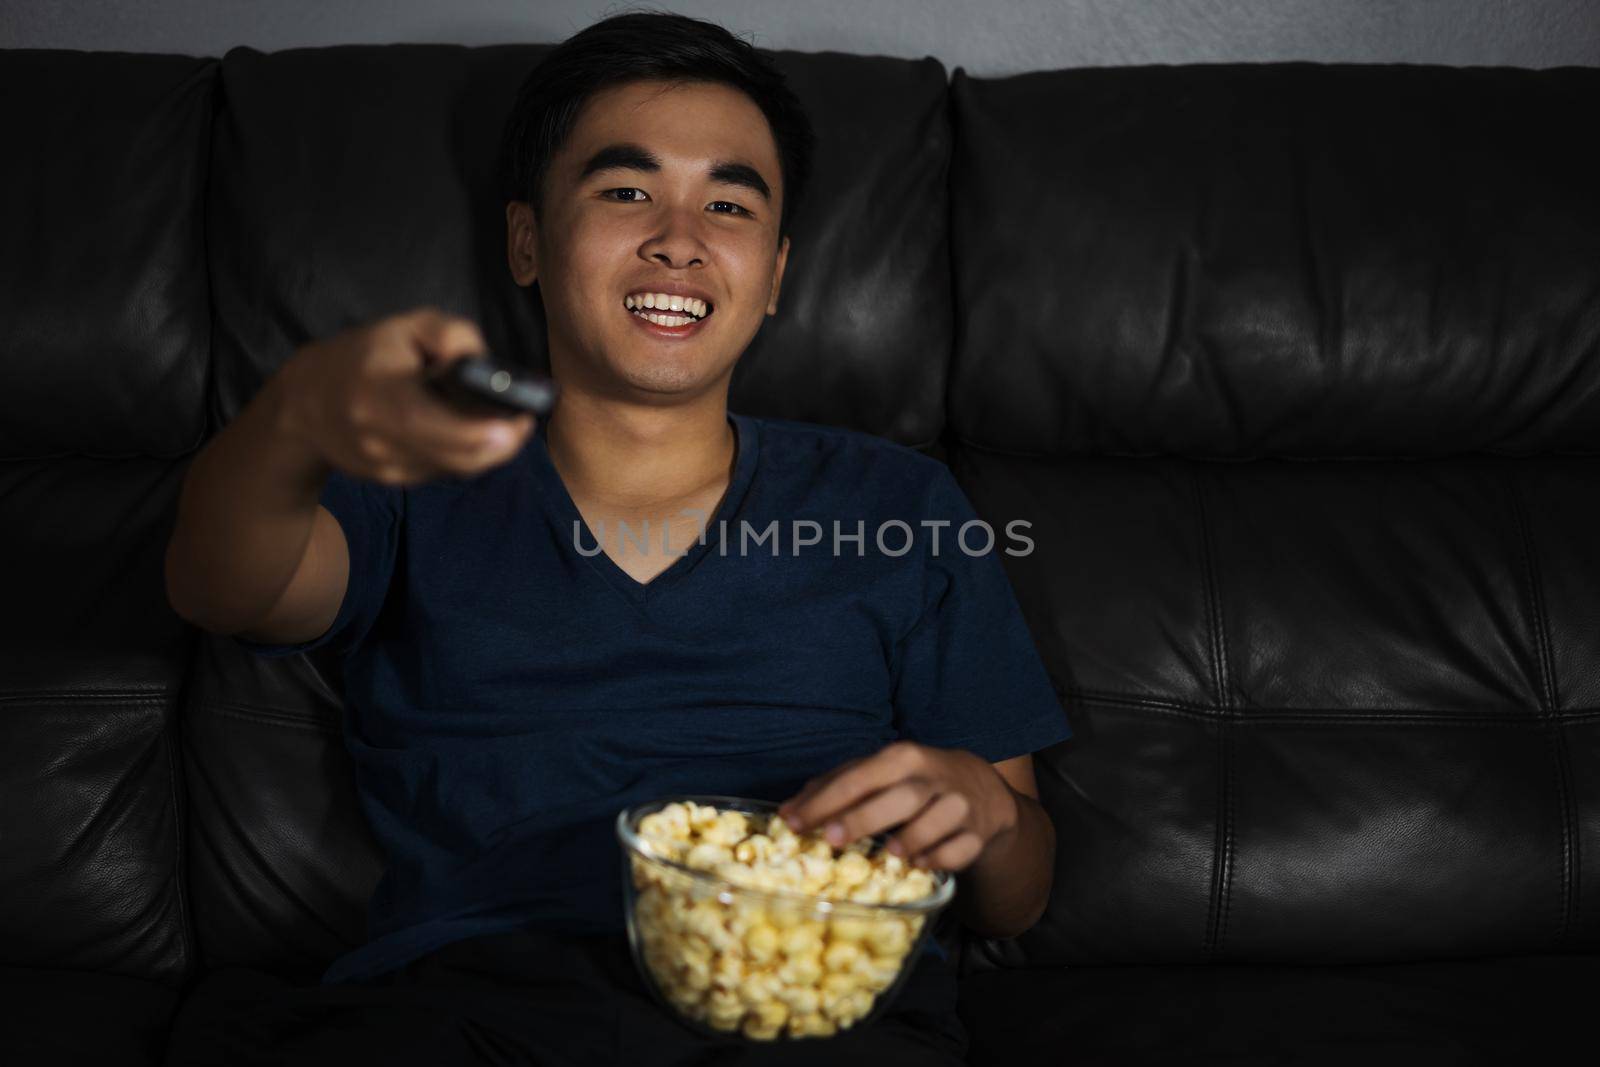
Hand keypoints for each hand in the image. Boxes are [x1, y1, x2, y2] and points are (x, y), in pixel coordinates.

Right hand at [276, 306, 535, 485]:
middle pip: (453, 456)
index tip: (516, 422)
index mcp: (377, 393)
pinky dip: (462, 455)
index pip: (428, 423)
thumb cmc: (364, 356)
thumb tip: (483, 362)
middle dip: (498, 446)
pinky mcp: (390, 480)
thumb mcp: (403, 327)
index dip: (477, 431)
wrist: (307, 402)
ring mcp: (384, 466)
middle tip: (522, 425)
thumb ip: (449, 334)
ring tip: (505, 427)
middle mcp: (377, 437)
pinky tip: (469, 435)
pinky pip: (441, 471)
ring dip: (485, 451)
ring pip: (452, 467)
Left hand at [776, 741, 1019, 872]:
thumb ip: (835, 787)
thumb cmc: (911, 781)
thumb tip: (788, 811)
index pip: (858, 777)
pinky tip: (920, 864)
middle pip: (899, 797)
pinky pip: (961, 848)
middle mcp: (932, 777)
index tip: (794, 823)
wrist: (977, 788)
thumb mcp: (878, 774)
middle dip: (863, 819)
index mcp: (901, 758)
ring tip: (886, 853)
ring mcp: (959, 804)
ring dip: (910, 838)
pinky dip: (940, 858)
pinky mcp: (977, 832)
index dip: (824, 801)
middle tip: (831, 839)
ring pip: (937, 820)